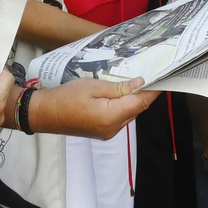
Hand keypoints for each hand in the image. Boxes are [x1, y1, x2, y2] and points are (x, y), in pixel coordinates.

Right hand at [30, 76, 157, 139]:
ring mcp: (107, 133)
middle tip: (149, 74)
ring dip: (132, 100)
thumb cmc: (65, 97)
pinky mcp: (102, 132)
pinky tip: (120, 94)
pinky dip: (122, 106)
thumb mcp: (93, 86)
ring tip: (135, 81)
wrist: (44, 114)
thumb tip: (140, 84)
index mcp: (111, 117)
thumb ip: (119, 87)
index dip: (153, 91)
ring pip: (128, 114)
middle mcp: (113, 129)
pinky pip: (119, 118)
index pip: (140, 103)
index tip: (163, 78)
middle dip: (144, 94)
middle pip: (136, 109)